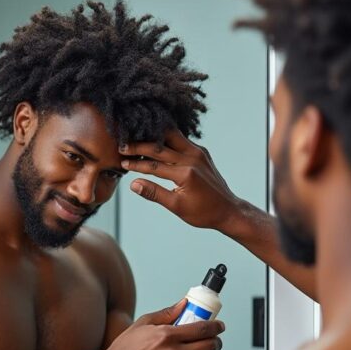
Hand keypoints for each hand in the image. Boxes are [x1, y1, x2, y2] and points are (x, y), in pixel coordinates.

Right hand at [102, 300, 224, 349]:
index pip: (203, 329)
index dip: (216, 327)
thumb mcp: (143, 324)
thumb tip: (186, 303)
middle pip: (209, 347)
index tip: (219, 326)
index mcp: (167, 335)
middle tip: (214, 341)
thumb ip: (167, 313)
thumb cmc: (126, 348)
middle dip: (216, 342)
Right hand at [120, 129, 239, 231]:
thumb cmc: (203, 212)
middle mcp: (193, 158)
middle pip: (160, 147)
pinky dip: (166, 139)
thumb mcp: (177, 207)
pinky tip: (155, 141)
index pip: (154, 165)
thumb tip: (134, 184)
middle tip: (123, 146)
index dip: (136, 164)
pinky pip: (181, 140)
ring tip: (137, 137)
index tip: (122, 161)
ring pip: (171, 137)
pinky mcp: (202, 152)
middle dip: (139, 146)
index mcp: (186, 173)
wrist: (228, 209)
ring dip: (153, 137)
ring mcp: (199, 153)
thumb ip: (154, 193)